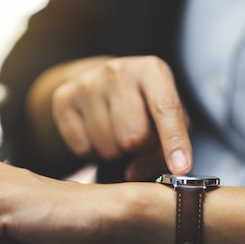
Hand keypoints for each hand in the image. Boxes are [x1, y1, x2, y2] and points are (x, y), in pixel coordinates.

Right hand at [51, 56, 192, 180]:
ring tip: (115, 133)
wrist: (100, 82)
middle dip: (138, 147)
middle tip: (136, 137)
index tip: (180, 167)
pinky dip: (92, 151)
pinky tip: (96, 133)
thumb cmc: (141, 104)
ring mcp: (87, 83)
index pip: (166, 109)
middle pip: (134, 136)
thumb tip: (133, 174)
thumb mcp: (165, 119)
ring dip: (115, 151)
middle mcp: (118, 70)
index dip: (174, 142)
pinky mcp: (64, 98)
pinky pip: (82, 148)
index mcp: (151, 70)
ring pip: (107, 146)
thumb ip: (161, 149)